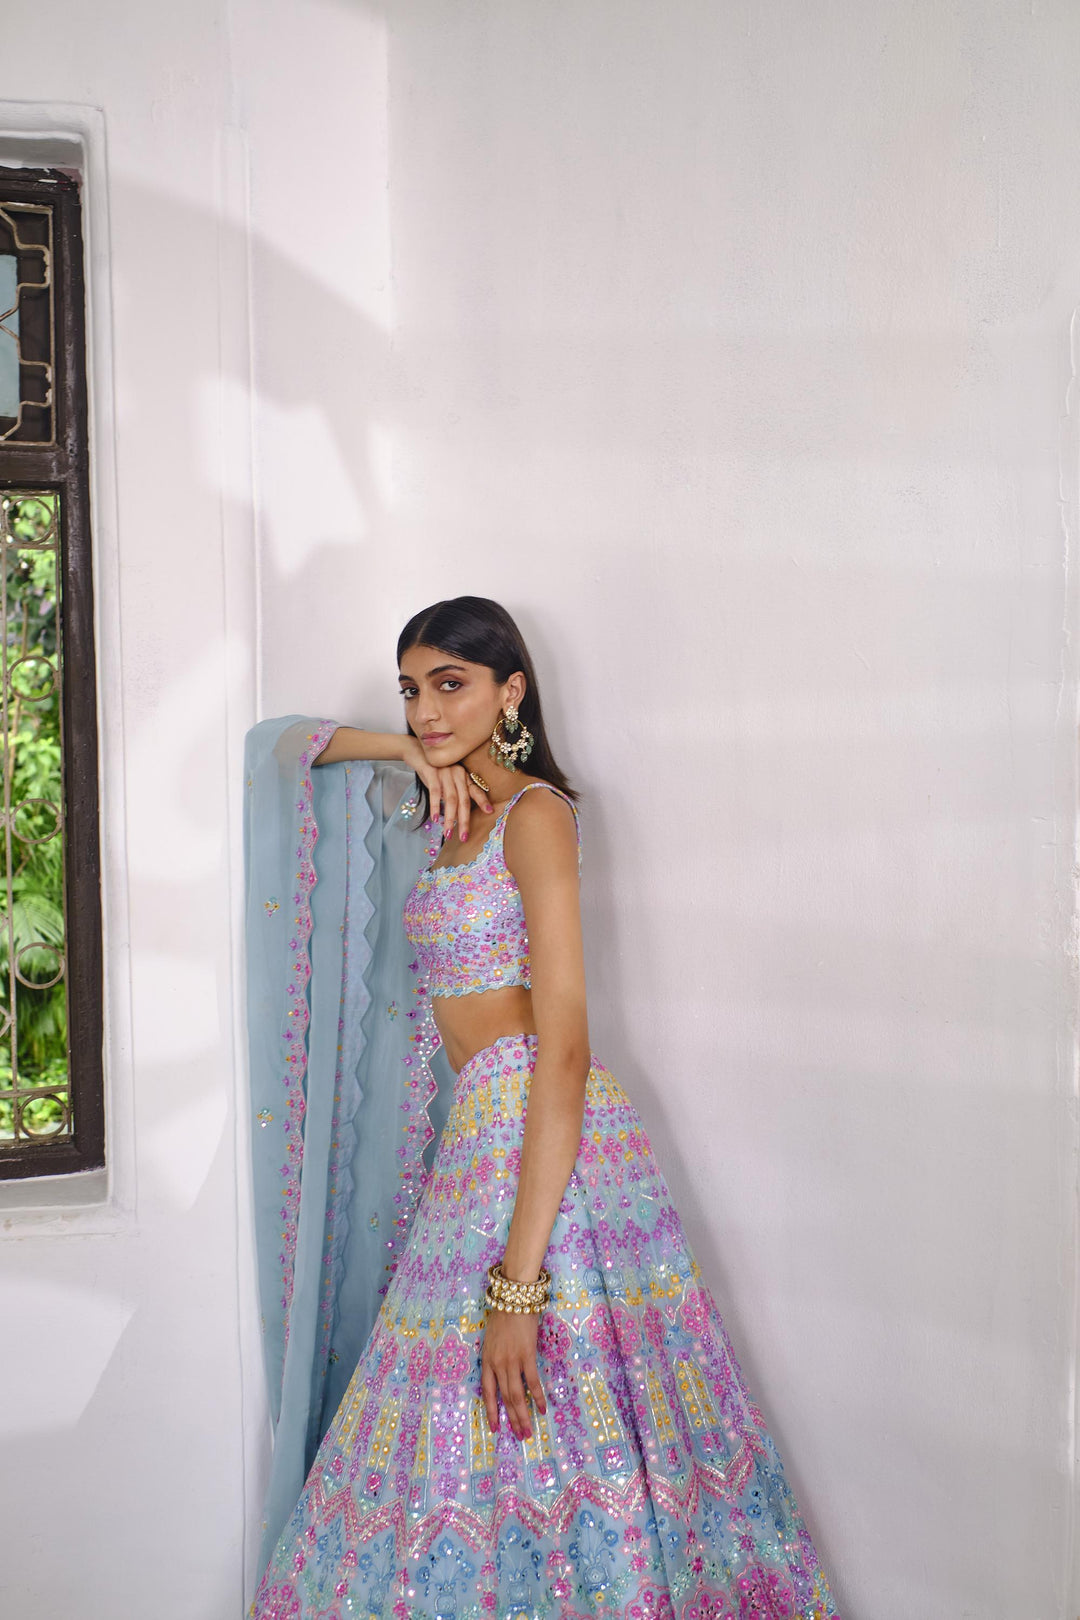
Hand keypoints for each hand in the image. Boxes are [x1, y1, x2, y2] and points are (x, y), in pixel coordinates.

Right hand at [404, 741, 492, 841]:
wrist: (416, 752)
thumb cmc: (434, 771)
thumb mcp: (447, 780)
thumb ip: (455, 793)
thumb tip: (460, 815)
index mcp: (463, 776)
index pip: (475, 790)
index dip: (483, 801)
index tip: (490, 812)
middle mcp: (457, 773)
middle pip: (463, 800)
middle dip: (464, 820)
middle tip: (464, 837)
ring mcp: (445, 772)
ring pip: (450, 799)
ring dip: (450, 818)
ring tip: (448, 833)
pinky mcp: (432, 772)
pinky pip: (435, 791)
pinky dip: (436, 806)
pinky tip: (435, 818)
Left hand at [480, 1307, 547, 1438]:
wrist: (513, 1298)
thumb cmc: (503, 1316)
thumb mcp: (492, 1339)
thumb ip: (495, 1357)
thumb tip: (501, 1374)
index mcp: (487, 1360)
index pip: (487, 1392)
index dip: (491, 1411)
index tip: (495, 1428)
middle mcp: (497, 1364)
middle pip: (505, 1398)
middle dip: (512, 1419)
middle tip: (520, 1436)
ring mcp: (512, 1361)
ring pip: (517, 1395)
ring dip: (523, 1415)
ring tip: (528, 1431)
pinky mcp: (527, 1355)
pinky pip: (532, 1381)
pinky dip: (538, 1396)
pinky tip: (543, 1408)